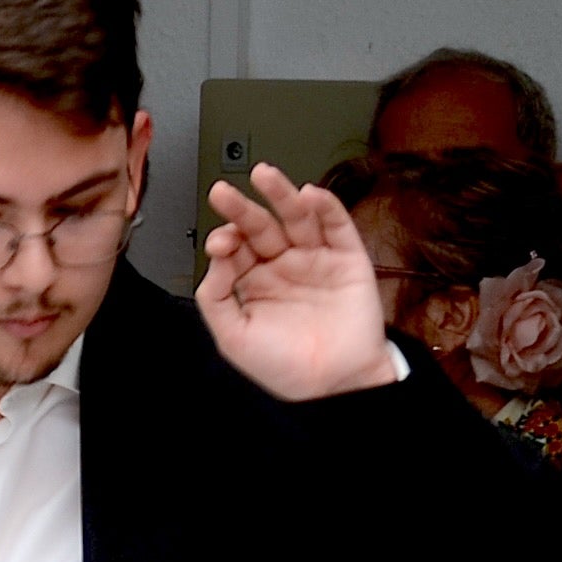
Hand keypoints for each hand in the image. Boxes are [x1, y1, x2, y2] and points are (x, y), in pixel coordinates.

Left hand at [195, 165, 402, 402]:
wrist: (331, 386)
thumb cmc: (283, 366)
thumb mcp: (233, 336)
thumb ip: (215, 298)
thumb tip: (213, 259)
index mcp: (254, 280)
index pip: (236, 247)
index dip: (225, 239)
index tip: (219, 243)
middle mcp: (283, 265)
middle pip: (261, 225)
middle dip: (242, 208)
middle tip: (222, 192)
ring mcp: (315, 259)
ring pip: (296, 218)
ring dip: (281, 195)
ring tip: (264, 175)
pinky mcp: (348, 260)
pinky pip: (336, 227)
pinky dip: (326, 208)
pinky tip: (310, 195)